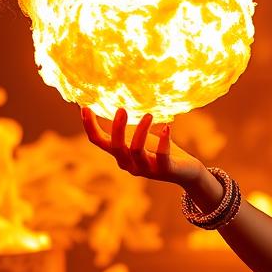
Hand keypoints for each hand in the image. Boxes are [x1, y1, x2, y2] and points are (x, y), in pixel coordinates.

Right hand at [80, 107, 203, 186]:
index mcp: (120, 154)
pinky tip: (167, 127)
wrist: (186, 172)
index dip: (89, 125)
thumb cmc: (160, 151)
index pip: (98, 141)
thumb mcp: (142, 137)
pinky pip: (162, 155)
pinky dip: (164, 140)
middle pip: (116, 147)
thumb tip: (118, 100)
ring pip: (136, 150)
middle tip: (122, 109)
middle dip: (117, 128)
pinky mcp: (165, 170)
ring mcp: (146, 169)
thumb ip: (129, 126)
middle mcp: (129, 164)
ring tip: (149, 115)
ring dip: (141, 131)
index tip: (84, 107)